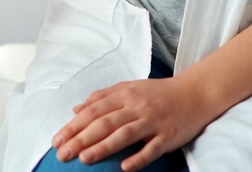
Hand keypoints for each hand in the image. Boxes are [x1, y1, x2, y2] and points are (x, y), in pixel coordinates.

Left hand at [50, 76, 207, 170]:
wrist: (193, 93)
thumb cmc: (156, 93)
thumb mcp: (128, 88)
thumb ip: (102, 97)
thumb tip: (76, 108)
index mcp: (123, 94)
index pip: (93, 110)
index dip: (74, 125)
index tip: (57, 139)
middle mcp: (135, 106)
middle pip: (104, 122)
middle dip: (81, 138)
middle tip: (62, 153)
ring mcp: (152, 121)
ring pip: (124, 134)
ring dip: (103, 146)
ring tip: (84, 159)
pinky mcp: (167, 136)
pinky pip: (151, 148)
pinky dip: (138, 158)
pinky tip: (124, 168)